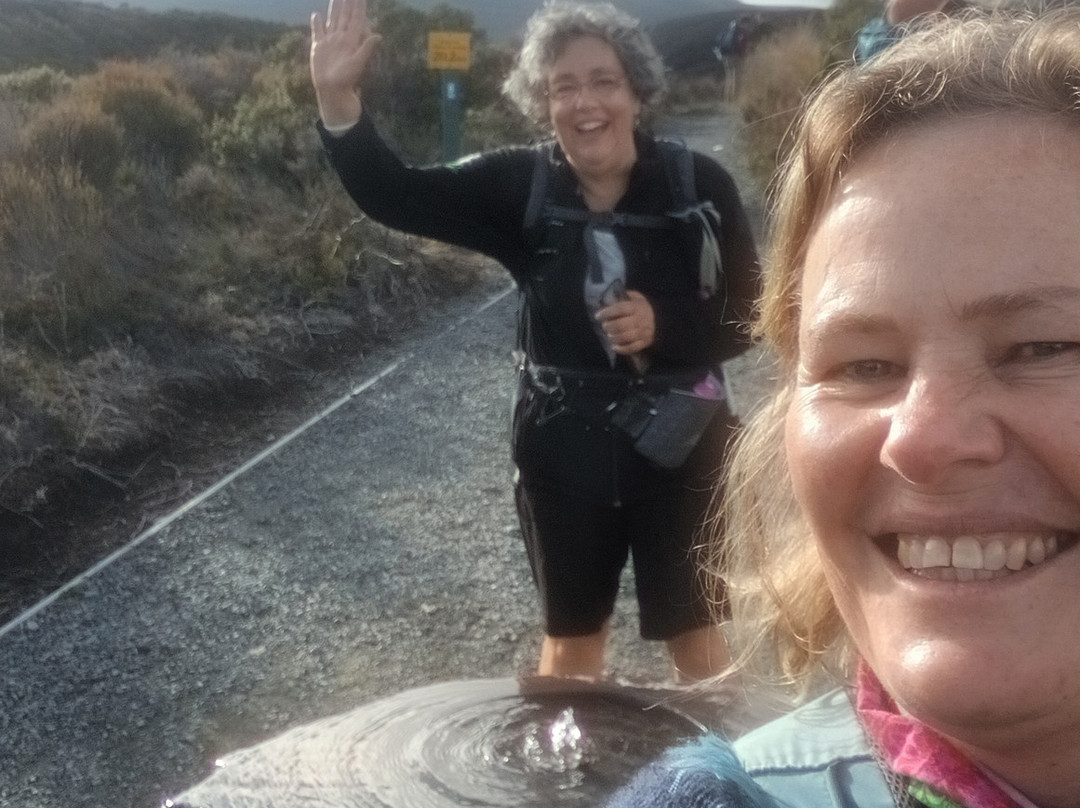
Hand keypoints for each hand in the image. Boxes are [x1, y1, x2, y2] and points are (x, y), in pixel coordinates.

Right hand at [310, 0, 381, 127]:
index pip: (356, 18)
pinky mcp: (319, 48)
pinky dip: (316, 24)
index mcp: (351, 39)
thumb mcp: (358, 63)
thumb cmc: (347, 80)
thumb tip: (378, 36)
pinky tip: (317, 14)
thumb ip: (367, 48)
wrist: (332, 91)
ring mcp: (329, 41)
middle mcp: (341, 38)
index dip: (359, 6)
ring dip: (334, 8)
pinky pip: (317, 32)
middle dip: (347, 3)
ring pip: (332, 20)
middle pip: (344, 16)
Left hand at [595, 289, 655, 358]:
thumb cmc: (640, 308)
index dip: (607, 313)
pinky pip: (632, 348)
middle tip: (604, 326)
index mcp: (637, 306)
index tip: (598, 316)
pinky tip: (614, 347)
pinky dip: (622, 349)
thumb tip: (609, 300)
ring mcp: (644, 332)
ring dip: (613, 337)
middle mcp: (641, 319)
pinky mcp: (645, 342)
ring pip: (625, 337)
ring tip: (609, 335)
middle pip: (621, 325)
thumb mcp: (635, 298)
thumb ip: (623, 297)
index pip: (620, 309)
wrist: (660, 319)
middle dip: (609, 326)